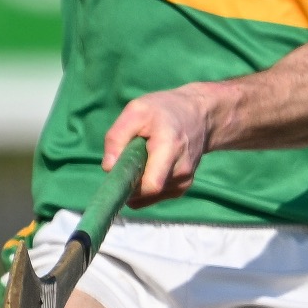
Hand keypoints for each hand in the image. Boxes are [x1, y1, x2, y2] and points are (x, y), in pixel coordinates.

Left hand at [104, 86, 220, 204]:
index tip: (117, 174)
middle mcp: (182, 170)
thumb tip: (108, 168)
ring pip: (147, 196)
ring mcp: (184, 182)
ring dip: (136, 182)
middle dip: (129, 181)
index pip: (151, 185)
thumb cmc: (163, 111)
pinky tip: (150, 166)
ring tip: (143, 158)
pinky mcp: (182, 188)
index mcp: (170, 148)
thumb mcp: (135, 111)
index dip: (129, 186)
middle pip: (146, 192)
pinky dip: (144, 186)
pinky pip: (153, 196)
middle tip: (128, 159)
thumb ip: (117, 137)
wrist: (199, 115)